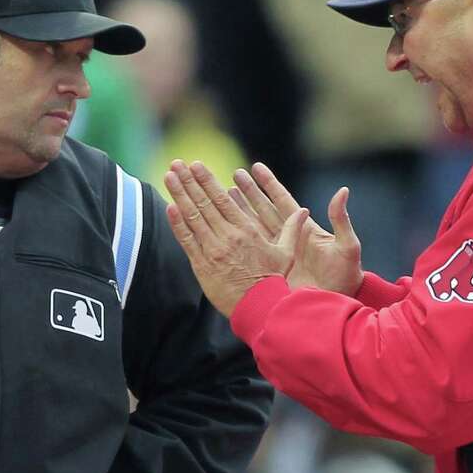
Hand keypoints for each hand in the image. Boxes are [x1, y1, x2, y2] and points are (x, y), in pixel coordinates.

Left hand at [165, 160, 306, 316]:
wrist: (260, 308)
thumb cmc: (274, 281)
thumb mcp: (286, 252)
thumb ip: (290, 228)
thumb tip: (304, 211)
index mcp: (247, 229)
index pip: (223, 198)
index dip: (207, 180)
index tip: (196, 165)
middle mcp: (228, 236)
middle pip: (204, 202)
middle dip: (189, 181)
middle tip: (177, 163)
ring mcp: (213, 249)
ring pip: (193, 216)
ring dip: (179, 195)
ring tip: (169, 176)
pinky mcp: (202, 265)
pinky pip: (187, 240)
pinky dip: (177, 223)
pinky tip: (169, 207)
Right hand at [230, 163, 362, 295]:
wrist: (336, 305)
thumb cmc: (345, 276)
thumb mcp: (346, 247)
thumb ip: (340, 220)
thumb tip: (342, 191)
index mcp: (304, 228)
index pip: (282, 200)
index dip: (269, 184)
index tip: (254, 168)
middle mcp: (289, 237)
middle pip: (264, 209)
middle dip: (248, 192)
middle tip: (232, 175)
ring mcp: (279, 252)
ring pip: (253, 226)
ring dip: (239, 211)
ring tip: (222, 194)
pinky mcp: (272, 267)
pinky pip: (252, 248)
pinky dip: (238, 236)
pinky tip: (224, 227)